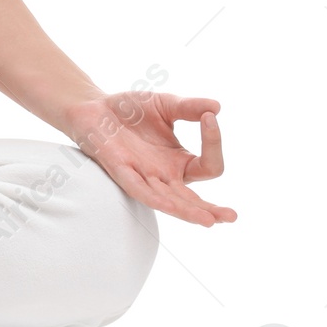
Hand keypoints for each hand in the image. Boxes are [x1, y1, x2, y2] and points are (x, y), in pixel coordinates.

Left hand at [63, 91, 236, 227]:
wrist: (94, 104)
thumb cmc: (131, 109)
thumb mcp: (166, 104)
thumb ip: (189, 108)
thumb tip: (217, 107)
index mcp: (179, 162)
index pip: (207, 165)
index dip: (213, 143)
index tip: (209, 118)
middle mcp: (164, 175)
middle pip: (192, 200)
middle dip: (212, 209)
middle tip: (232, 216)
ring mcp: (143, 176)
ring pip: (170, 201)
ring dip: (188, 212)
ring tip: (210, 221)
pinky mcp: (121, 172)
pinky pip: (140, 190)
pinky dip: (156, 199)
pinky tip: (171, 207)